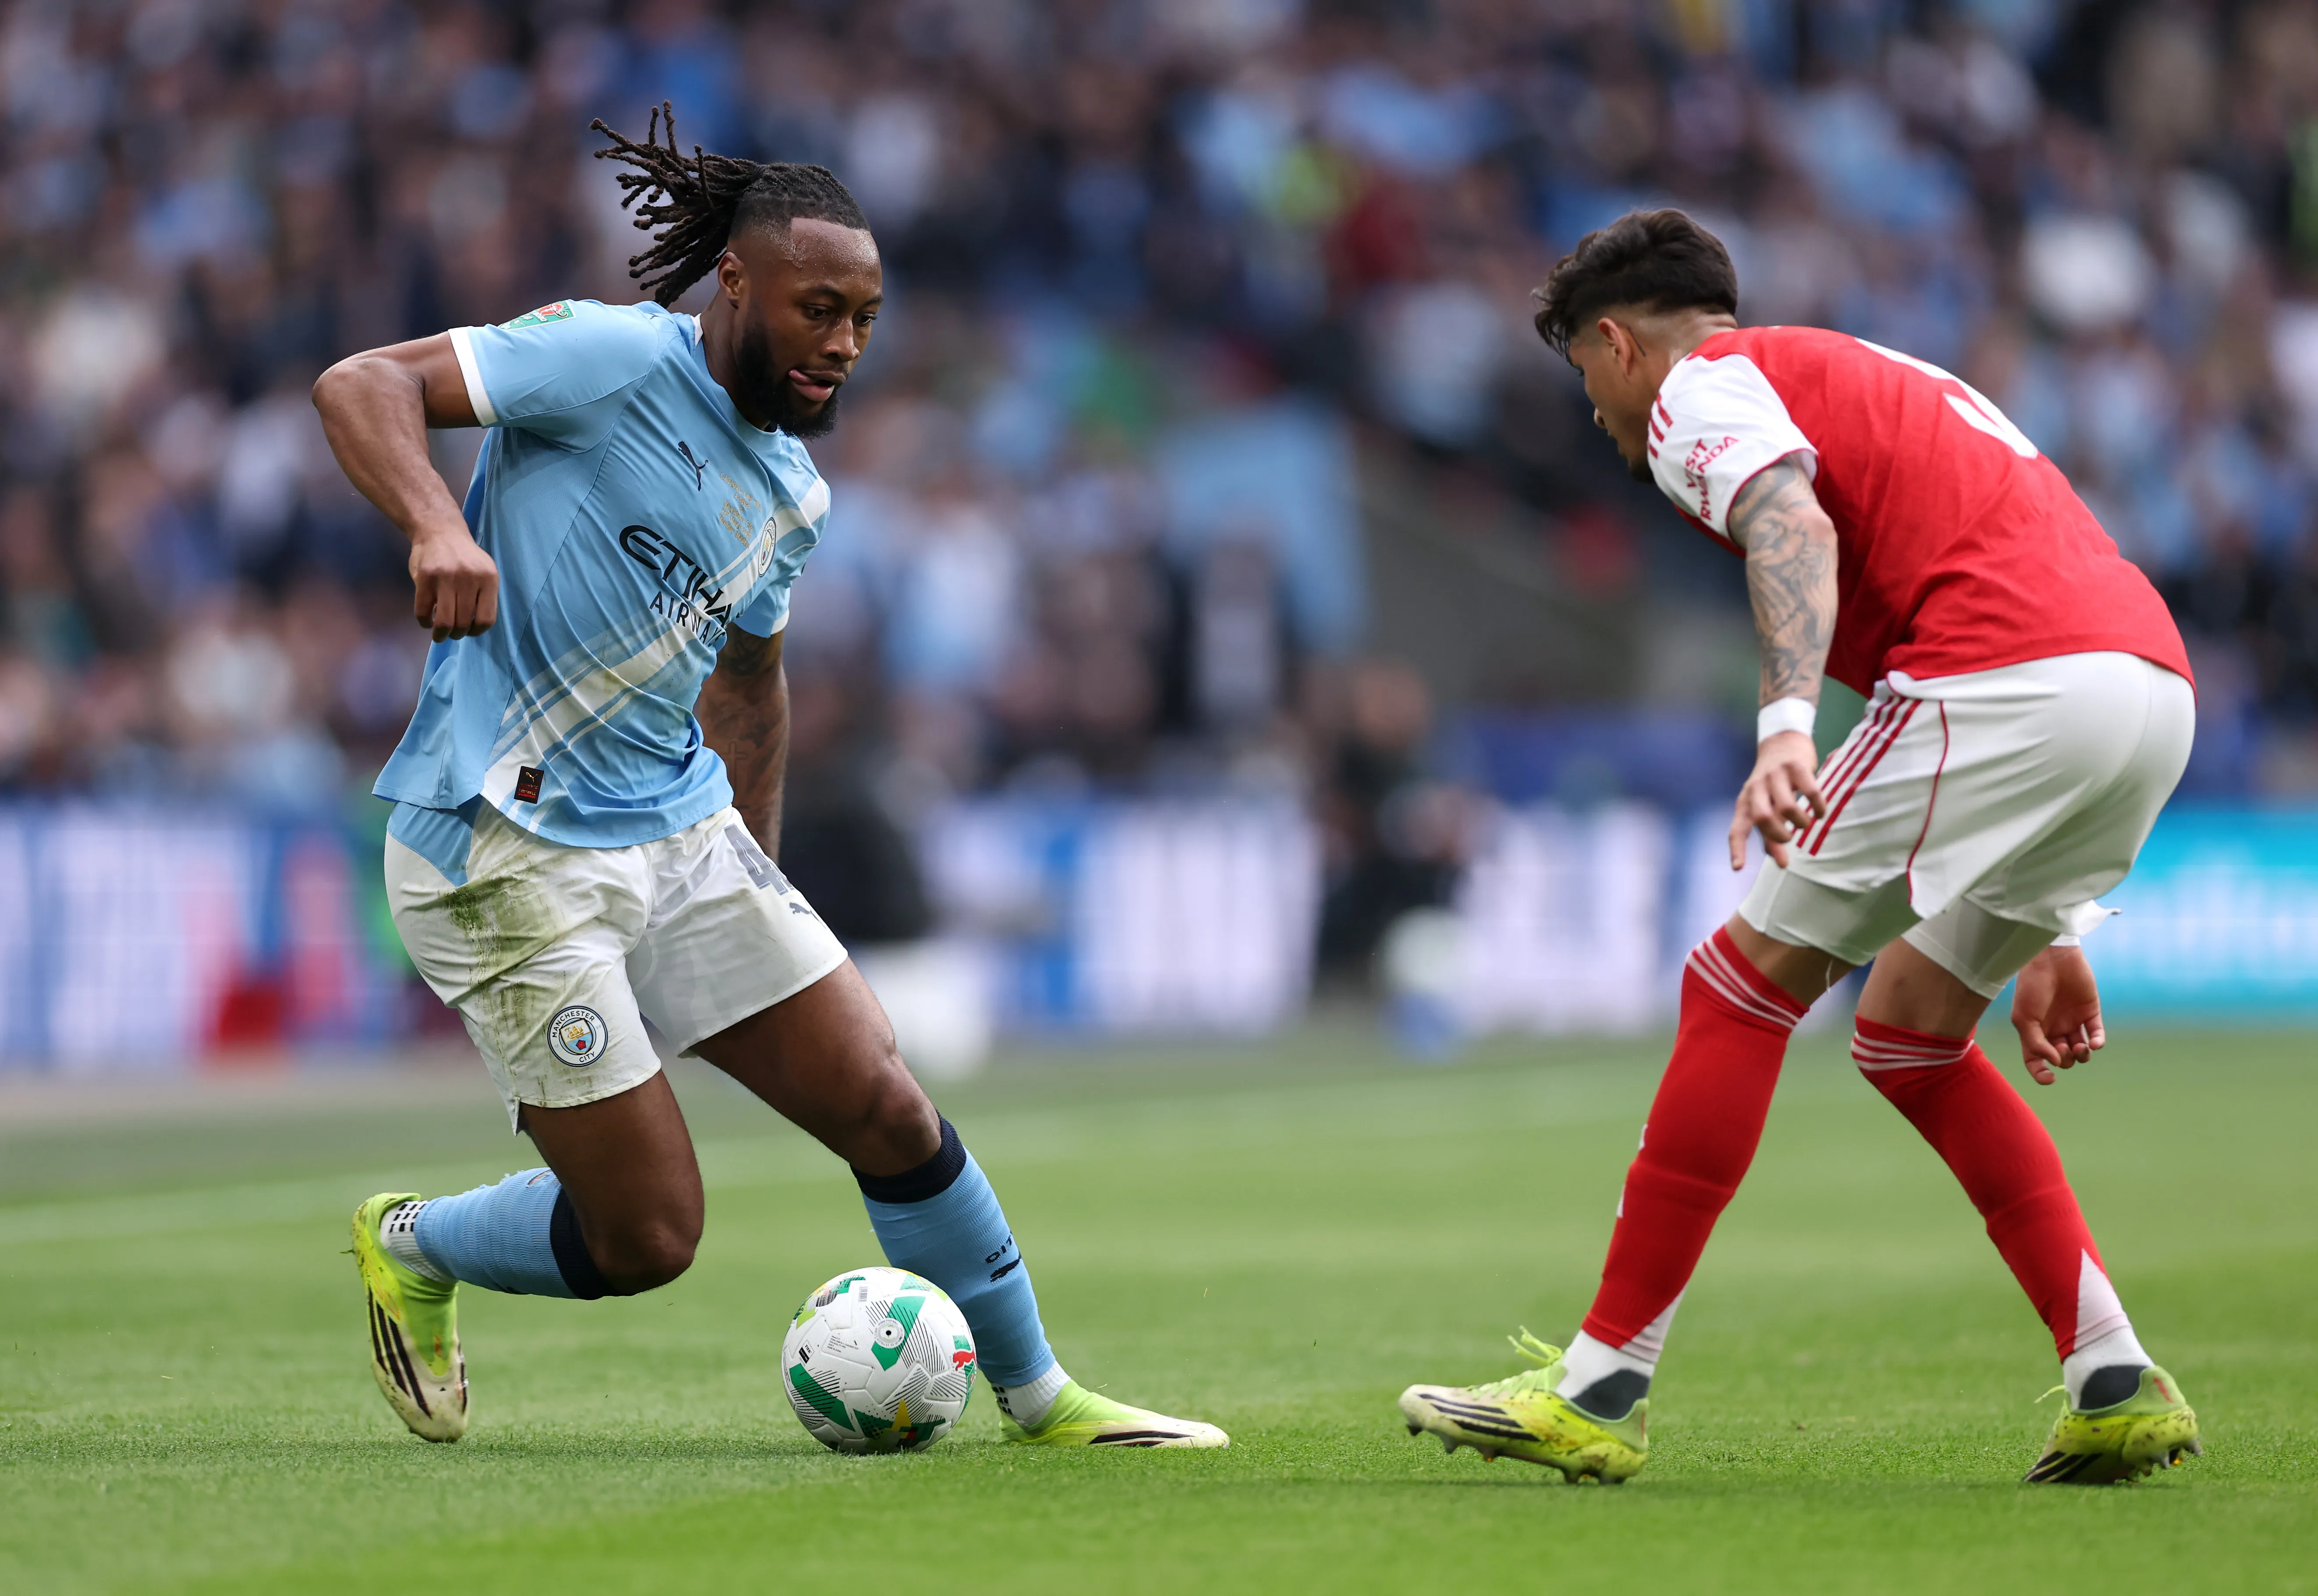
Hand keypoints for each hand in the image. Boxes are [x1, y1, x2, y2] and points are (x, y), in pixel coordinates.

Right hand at [409, 523, 498, 640]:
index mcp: (488, 579)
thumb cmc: (464, 556)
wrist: (439, 530)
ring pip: (444, 622)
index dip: (476, 632)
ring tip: (439, 635)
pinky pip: (423, 611)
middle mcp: (469, 579)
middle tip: (452, 633)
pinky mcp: (425, 579)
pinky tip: (427, 621)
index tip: (469, 631)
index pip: (486, 619)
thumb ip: (483, 595)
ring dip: (440, 635)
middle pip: (463, 623)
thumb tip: (475, 626)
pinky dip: (424, 622)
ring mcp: (445, 579)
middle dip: (457, 635)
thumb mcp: (484, 572)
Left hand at [1729, 729, 1825, 869]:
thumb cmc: (1773, 784)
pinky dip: (1818, 806)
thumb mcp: (1766, 807)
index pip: (1737, 829)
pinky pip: (1810, 791)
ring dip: (1800, 822)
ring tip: (1806, 823)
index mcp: (1745, 802)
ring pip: (1786, 806)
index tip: (1738, 868)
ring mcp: (1776, 775)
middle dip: (1779, 834)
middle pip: (1762, 817)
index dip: (1737, 849)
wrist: (1782, 742)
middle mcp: (1756, 788)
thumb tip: (1781, 864)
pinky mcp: (1796, 766)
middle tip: (1791, 837)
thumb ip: (1770, 836)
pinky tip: (1820, 812)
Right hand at [2009, 942, 2103, 1085]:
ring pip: (2081, 1051)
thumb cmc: (2032, 987)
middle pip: (2062, 1058)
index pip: (2036, 1060)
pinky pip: (2097, 1035)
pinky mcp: (2090, 1013)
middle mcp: (2053, 1029)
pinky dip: (2098, 1043)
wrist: (2052, 960)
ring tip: (2081, 1047)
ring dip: (2082, 1055)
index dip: (2041, 1073)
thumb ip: (2036, 1044)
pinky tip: (2094, 1043)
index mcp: (2034, 1031)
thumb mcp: (2023, 1018)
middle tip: (2062, 1046)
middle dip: (2065, 1059)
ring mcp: (2072, 1021)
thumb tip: (2055, 1062)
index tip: (2050, 1078)